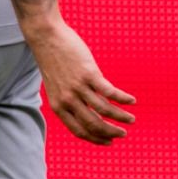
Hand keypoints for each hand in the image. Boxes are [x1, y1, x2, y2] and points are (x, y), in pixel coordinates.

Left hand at [30, 21, 135, 145]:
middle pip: (94, 124)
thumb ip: (68, 99)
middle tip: (123, 134)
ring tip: (131, 119)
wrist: (45, 37)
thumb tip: (87, 108)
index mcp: (58, 106)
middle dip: (111, 132)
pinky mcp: (89, 73)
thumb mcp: (56, 86)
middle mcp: (68, 100)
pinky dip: (123, 99)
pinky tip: (132, 101)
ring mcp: (78, 87)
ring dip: (121, 117)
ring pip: (104, 110)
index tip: (109, 142)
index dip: (96, 139)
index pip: (79, 131)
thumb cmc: (52, 60)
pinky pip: (110, 92)